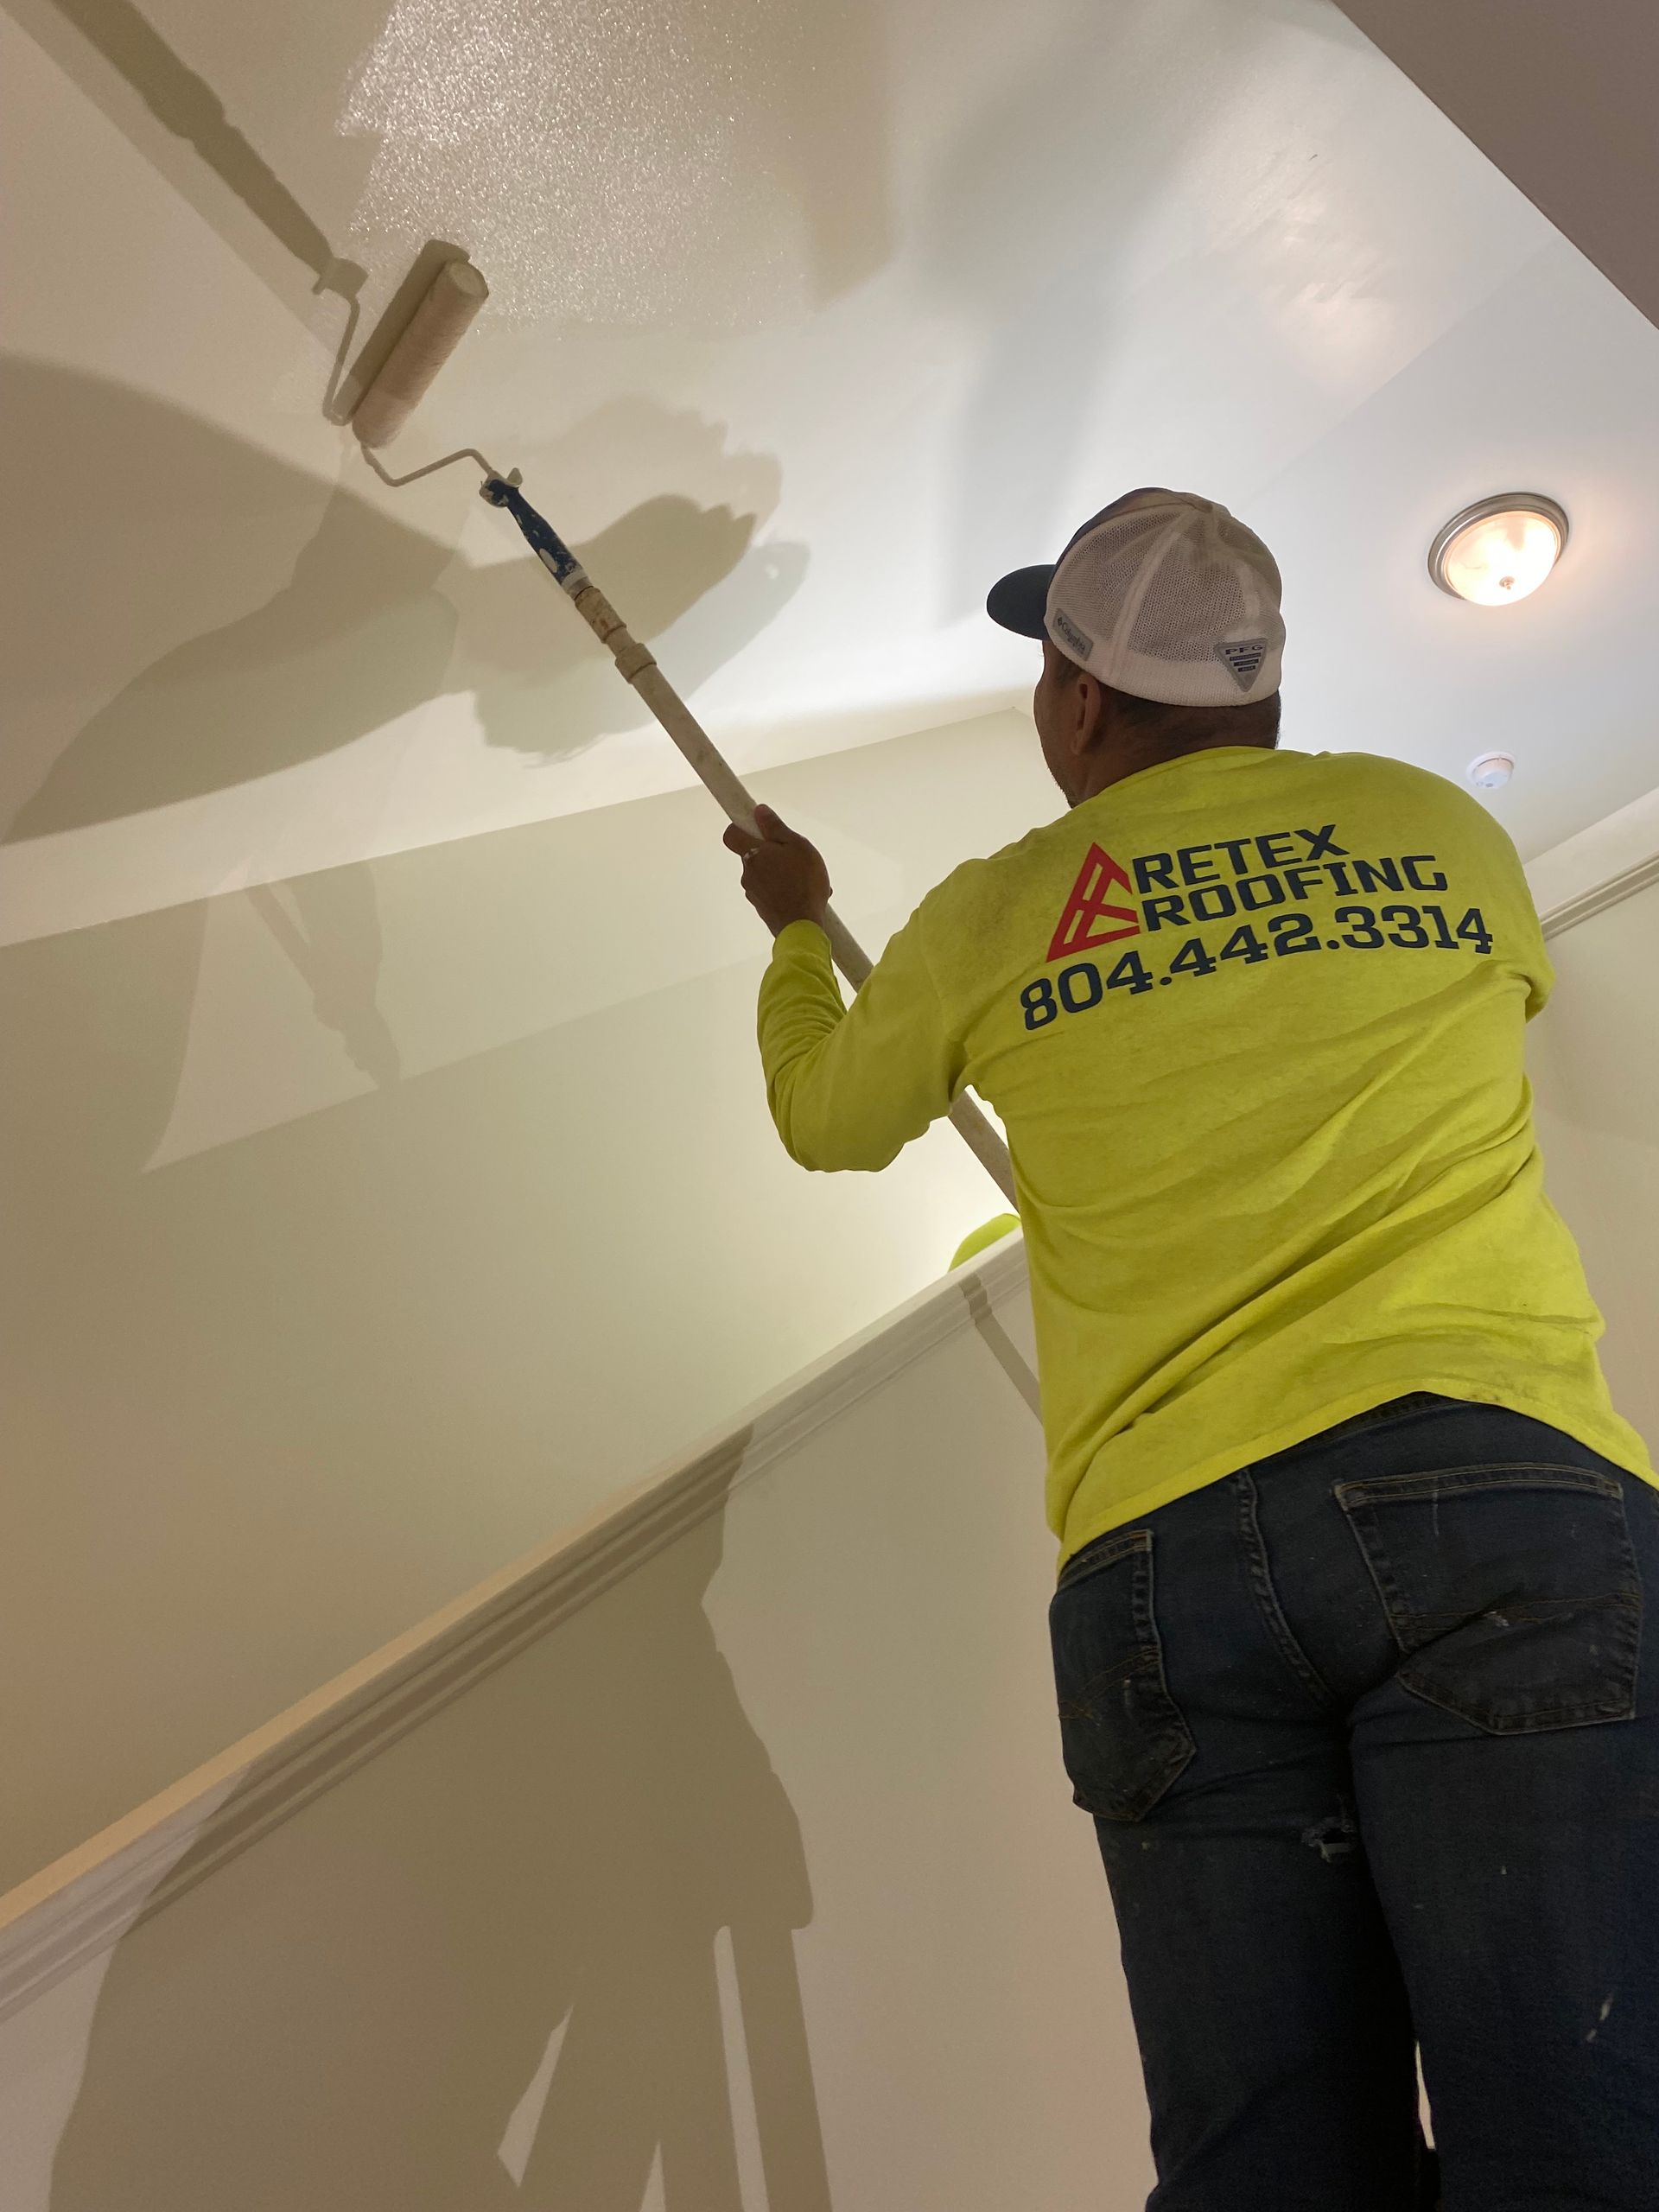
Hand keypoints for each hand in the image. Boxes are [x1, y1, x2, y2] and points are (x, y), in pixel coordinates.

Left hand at [724, 806, 832, 935]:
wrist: (802, 926)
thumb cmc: (803, 884)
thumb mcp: (798, 846)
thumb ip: (776, 828)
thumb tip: (759, 811)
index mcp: (753, 853)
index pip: (731, 834)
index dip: (740, 827)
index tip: (757, 826)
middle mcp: (747, 873)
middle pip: (752, 855)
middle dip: (770, 852)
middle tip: (792, 855)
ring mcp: (753, 892)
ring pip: (763, 874)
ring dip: (779, 872)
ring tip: (803, 878)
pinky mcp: (761, 907)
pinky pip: (769, 891)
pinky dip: (782, 889)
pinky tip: (801, 892)